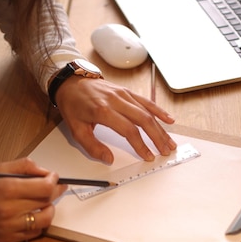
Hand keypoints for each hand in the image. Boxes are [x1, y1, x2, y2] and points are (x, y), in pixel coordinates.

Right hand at [0, 158, 66, 241]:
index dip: (54, 181)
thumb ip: (23, 167)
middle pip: (47, 202)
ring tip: (45, 203)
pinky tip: (34, 215)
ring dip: (50, 210)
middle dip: (56, 192)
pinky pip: (35, 233)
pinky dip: (39, 223)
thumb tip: (45, 172)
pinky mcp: (9, 238)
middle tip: (57, 187)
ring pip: (45, 220)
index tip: (54, 177)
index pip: (45, 187)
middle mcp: (10, 209)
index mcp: (7, 188)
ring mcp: (10, 226)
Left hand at [55, 76, 177, 163]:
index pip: (128, 130)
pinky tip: (169, 120)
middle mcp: (116, 101)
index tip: (148, 156)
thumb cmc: (73, 105)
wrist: (71, 82)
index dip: (140, 145)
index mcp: (103, 111)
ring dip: (161, 128)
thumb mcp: (76, 130)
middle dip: (157, 138)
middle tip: (165, 151)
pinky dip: (159, 111)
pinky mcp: (126, 91)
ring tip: (169, 142)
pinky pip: (146, 101)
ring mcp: (123, 94)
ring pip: (147, 112)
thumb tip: (108, 159)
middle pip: (143, 120)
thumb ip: (93, 147)